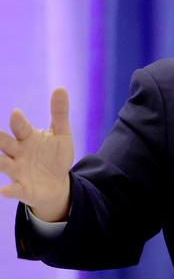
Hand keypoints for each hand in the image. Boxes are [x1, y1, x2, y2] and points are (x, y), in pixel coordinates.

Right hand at [0, 87, 73, 220]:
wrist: (58, 183)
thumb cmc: (55, 156)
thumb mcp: (62, 134)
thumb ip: (59, 113)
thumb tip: (60, 88)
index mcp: (27, 138)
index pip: (20, 127)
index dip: (18, 121)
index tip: (16, 113)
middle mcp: (18, 153)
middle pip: (5, 144)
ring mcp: (18, 171)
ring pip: (4, 164)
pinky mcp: (22, 188)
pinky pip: (14, 190)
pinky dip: (9, 190)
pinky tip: (3, 191)